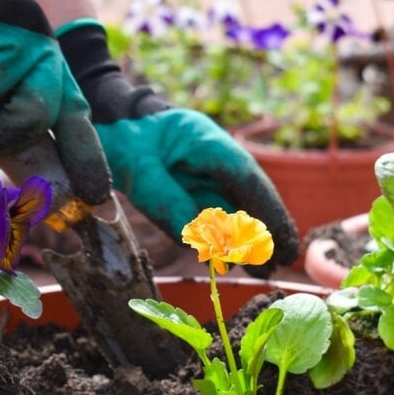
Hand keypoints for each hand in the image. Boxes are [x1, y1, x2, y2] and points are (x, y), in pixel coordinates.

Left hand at [58, 23, 298, 274]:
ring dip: (251, 237)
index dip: (267, 207)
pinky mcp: (201, 186)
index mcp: (204, 140)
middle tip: (281, 259)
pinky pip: (222, 213)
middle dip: (266, 226)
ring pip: (240, 205)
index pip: (245, 176)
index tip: (281, 236)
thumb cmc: (122, 141)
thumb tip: (197, 236)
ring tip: (264, 267)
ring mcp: (209, 171)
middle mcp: (215, 156)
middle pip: (251, 193)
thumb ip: (165, 200)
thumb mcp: (136, 169)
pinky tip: (241, 259)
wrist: (111, 127)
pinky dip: (232, 236)